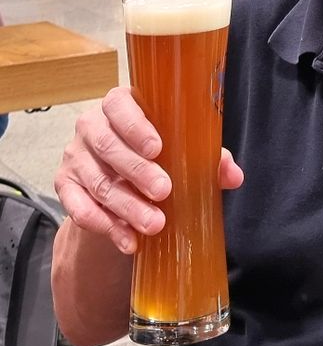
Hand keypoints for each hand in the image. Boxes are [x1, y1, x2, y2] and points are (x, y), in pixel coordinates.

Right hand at [54, 87, 243, 254]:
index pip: (119, 105)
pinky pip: (78, 208)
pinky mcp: (65, 186)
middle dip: (137, 172)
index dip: (135, 125)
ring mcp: (75, 156)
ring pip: (96, 181)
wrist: (123, 180)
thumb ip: (208, 158)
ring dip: (126, 206)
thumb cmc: (159, 154)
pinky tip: (127, 240)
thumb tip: (233, 175)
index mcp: (120, 106)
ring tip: (154, 225)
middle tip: (164, 192)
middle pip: (108, 146)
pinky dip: (104, 225)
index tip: (156, 148)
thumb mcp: (184, 150)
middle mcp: (92, 127)